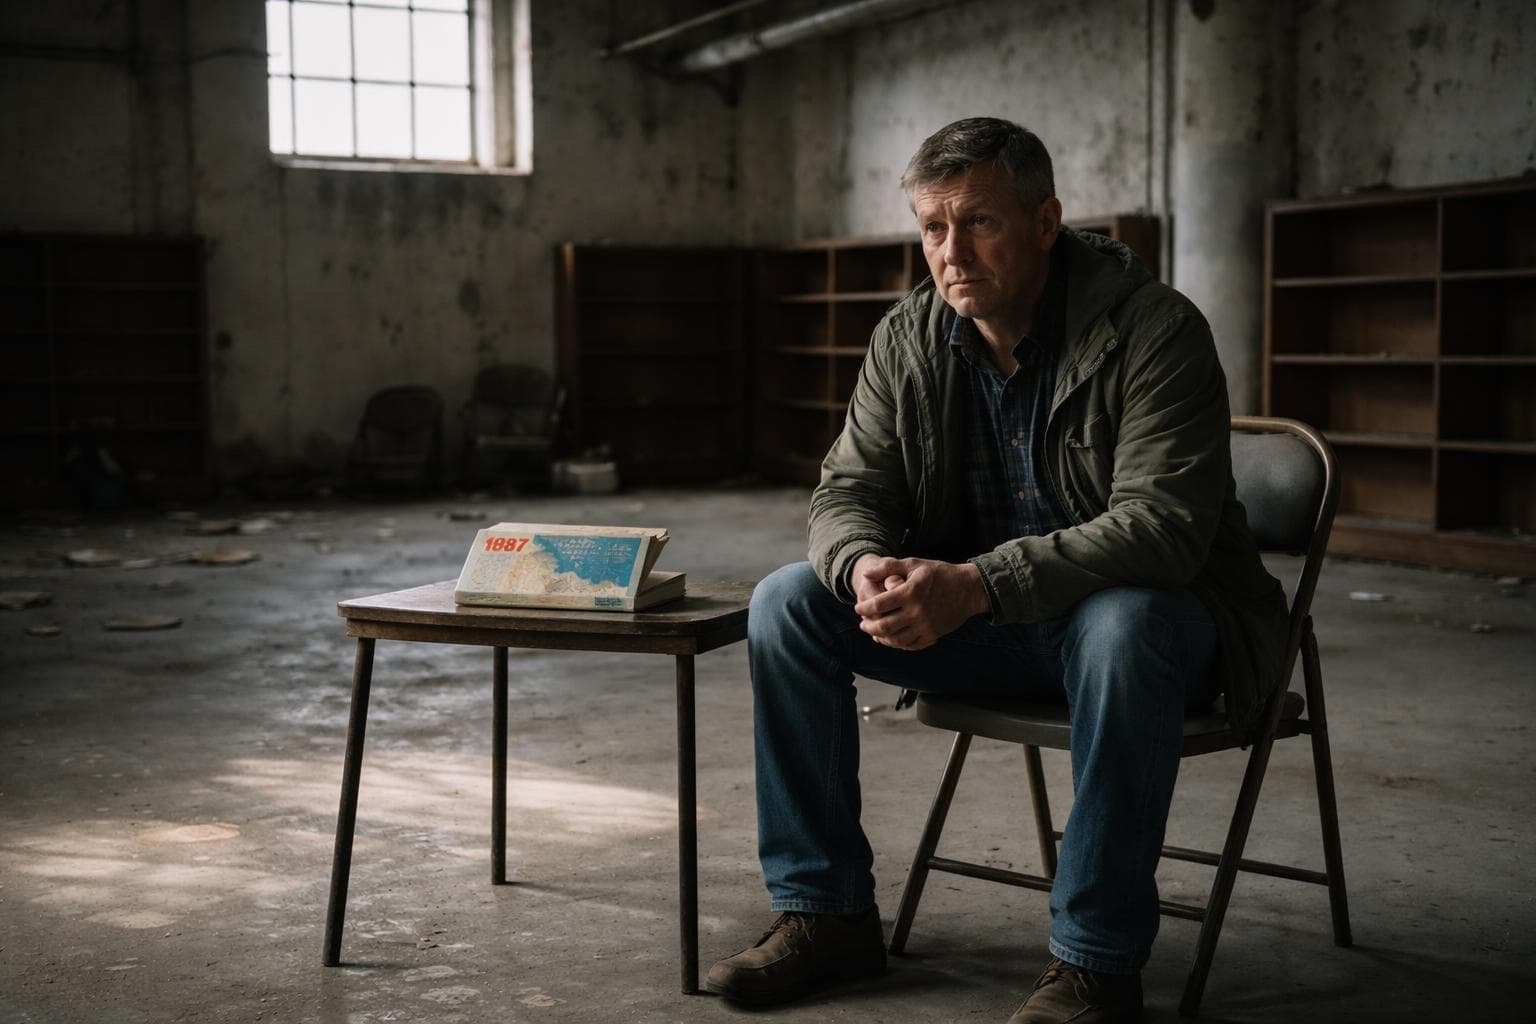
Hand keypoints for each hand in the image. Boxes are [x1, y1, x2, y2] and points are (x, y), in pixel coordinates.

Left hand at [850, 554, 989, 650]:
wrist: (968, 589)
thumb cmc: (939, 574)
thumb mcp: (914, 564)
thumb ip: (888, 567)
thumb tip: (866, 574)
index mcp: (911, 592)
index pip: (878, 605)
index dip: (864, 608)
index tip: (859, 608)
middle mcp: (917, 612)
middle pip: (884, 626)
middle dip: (868, 626)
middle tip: (863, 623)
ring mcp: (926, 626)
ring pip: (895, 639)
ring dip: (880, 638)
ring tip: (874, 632)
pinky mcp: (933, 635)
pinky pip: (910, 645)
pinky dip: (896, 644)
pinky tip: (891, 638)